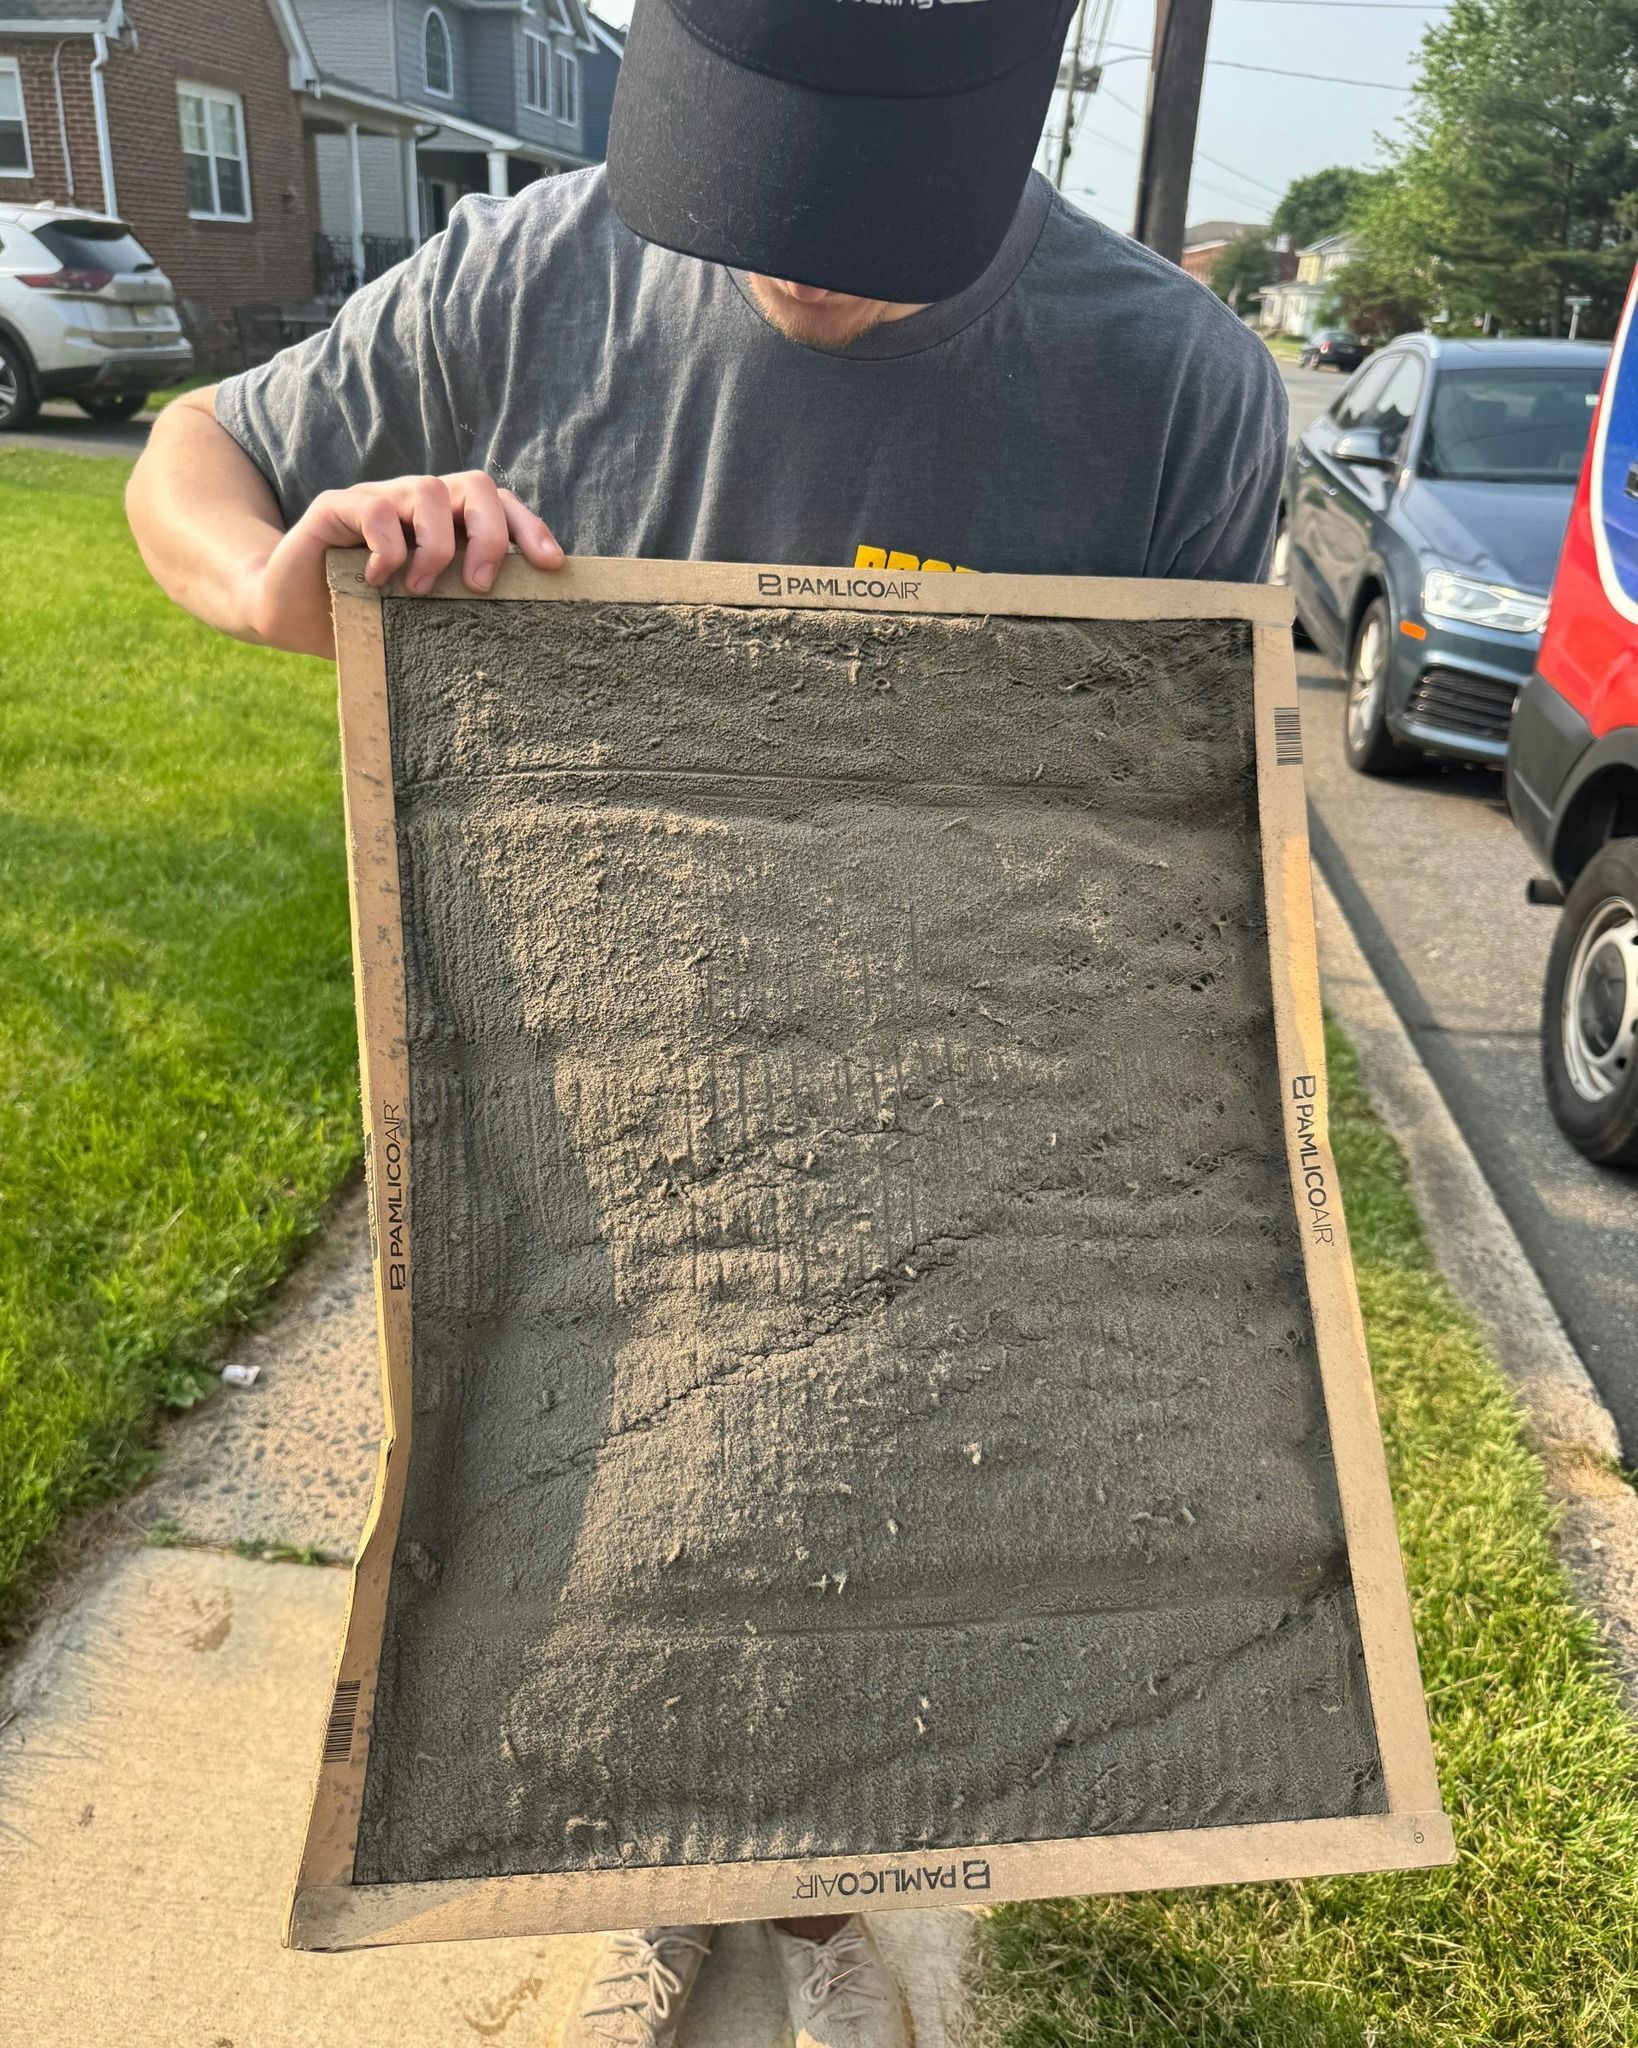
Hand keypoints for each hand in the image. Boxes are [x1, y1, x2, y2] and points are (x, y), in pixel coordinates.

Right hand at [244, 471, 564, 657]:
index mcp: (444, 523)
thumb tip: (527, 628)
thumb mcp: (424, 614)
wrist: (288, 613)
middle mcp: (415, 502)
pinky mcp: (335, 507)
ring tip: (420, 590)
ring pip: (429, 491)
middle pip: (473, 485)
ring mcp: (376, 498)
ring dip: (436, 545)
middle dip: (489, 534)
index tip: (551, 566)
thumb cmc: (365, 618)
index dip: (528, 527)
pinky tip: (377, 581)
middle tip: (480, 587)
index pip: (498, 505)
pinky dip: (387, 547)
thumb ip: (463, 603)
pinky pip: (374, 509)